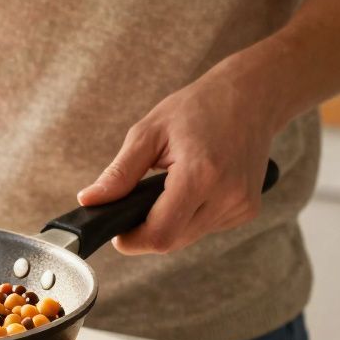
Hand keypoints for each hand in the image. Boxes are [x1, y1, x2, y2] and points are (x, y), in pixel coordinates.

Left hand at [76, 52, 280, 254]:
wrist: (251, 97)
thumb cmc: (197, 108)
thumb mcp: (148, 133)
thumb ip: (118, 173)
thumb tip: (88, 201)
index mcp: (200, 175)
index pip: (161, 234)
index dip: (132, 240)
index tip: (116, 230)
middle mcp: (227, 196)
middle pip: (172, 241)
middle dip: (145, 231)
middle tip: (134, 203)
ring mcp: (241, 206)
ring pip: (188, 238)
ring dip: (168, 223)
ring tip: (165, 187)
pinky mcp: (247, 210)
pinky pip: (205, 227)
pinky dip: (188, 217)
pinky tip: (190, 189)